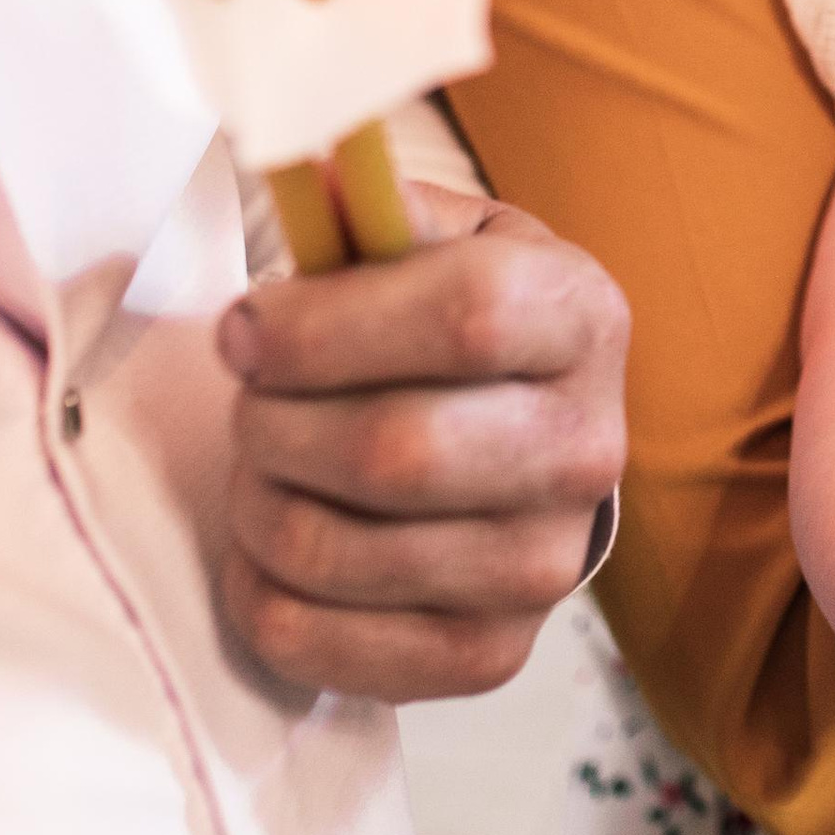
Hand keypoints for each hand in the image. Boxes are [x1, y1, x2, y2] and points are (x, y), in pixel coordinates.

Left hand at [214, 179, 628, 700]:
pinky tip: (278, 546)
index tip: (244, 328)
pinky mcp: (491, 656)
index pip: (465, 317)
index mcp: (583, 315)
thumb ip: (368, 207)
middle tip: (250, 403)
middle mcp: (589, 447)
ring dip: (259, 504)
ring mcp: (548, 566)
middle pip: (394, 450)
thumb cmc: (448, 329)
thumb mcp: (433, 238)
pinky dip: (259, 592)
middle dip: (274, 423)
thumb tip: (306, 177)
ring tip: (268, 468)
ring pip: (337, 550)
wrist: (521, 444)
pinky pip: (318, 642)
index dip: (324, 326)